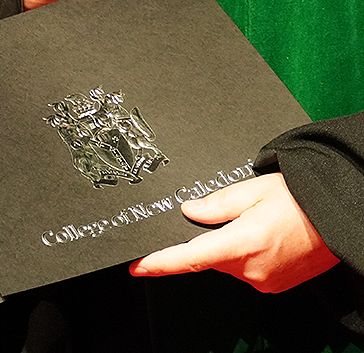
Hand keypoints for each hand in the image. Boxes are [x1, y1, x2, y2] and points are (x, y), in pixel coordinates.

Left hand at [129, 173, 338, 292]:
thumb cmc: (300, 200)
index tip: (138, 265)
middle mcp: (251, 268)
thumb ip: (217, 203)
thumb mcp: (254, 189)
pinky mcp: (273, 285)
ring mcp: (263, 280)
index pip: (190, 257)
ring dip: (230, 243)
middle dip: (209, 237)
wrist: (337, 220)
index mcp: (242, 243)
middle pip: (209, 257)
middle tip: (233, 213)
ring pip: (228, 262)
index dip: (161, 263)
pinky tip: (264, 234)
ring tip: (257, 220)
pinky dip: (246, 253)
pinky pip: (246, 269)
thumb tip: (189, 211)